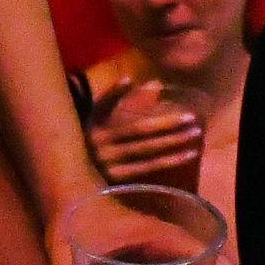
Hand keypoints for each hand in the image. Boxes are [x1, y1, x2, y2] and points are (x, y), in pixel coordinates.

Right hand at [87, 82, 207, 189]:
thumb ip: (121, 97)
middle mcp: (101, 146)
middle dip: (168, 125)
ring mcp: (109, 165)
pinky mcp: (117, 181)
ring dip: (173, 144)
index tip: (170, 96)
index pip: (126, 115)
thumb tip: (155, 83)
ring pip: (147, 152)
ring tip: (195, 136)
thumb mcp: (98, 115)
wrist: (69, 172)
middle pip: (140, 133)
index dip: (151, 111)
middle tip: (192, 119)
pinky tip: (185, 156)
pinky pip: (147, 169)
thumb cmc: (90, 136)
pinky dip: (168, 161)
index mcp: (96, 127)